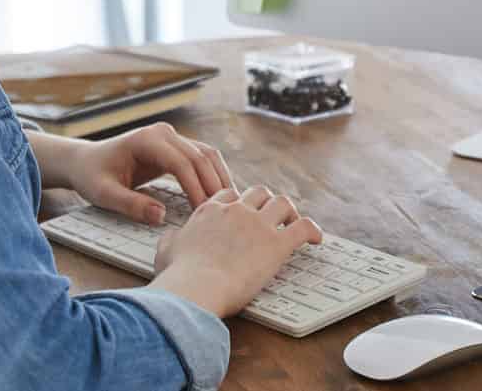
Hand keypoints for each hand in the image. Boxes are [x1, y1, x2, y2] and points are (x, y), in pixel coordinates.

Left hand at [68, 122, 234, 225]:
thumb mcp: (104, 194)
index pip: (181, 162)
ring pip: (207, 155)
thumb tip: (161, 216)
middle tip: (226, 213)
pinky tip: (221, 195)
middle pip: (200, 157)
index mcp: (146, 139)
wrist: (86, 161)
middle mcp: (163, 133)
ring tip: (231, 205)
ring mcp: (171, 137)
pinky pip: (202, 158)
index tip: (204, 212)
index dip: (195, 187)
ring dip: (219, 178)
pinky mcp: (176, 147)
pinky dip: (214, 175)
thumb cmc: (92, 176)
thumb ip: (130, 205)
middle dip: (213, 184)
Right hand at [152, 186, 324, 316]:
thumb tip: (171, 236)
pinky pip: (303, 228)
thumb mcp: (165, 251)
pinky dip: (312, 231)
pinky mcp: (277, 244)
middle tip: (272, 217)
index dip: (240, 203)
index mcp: (210, 211)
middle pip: (259, 193)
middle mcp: (235, 211)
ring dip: (290, 212)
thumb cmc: (179, 275)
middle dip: (266, 203)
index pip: (230, 195)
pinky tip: (316, 239)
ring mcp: (257, 224)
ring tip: (293, 224)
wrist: (196, 287)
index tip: (245, 213)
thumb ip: (171, 238)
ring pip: (283, 203)